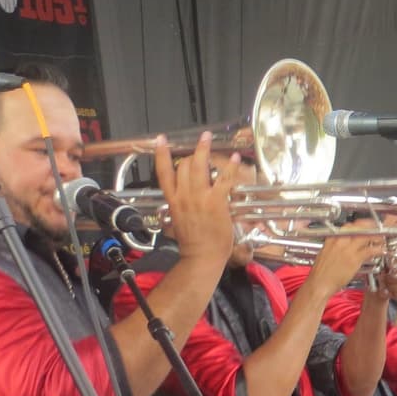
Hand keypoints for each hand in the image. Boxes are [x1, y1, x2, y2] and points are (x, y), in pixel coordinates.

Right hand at [154, 131, 234, 265]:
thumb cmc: (192, 244)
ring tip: (208, 138)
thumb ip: (180, 206)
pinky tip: (236, 158)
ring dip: (204, 150)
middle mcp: (184, 196)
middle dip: (192, 153)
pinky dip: (230, 167)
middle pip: (183, 165)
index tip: (160, 140)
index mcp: (173, 201)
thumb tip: (183, 200)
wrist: (201, 257)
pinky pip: (223, 179)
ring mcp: (200, 198)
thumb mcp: (178, 221)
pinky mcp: (216, 202)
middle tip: (200, 141)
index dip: (161, 154)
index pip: (163, 173)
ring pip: (199, 166)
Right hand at [311, 225, 385, 295]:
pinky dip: (378, 250)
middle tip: (377, 230)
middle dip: (370, 227)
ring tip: (381, 240)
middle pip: (359, 227)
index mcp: (331, 238)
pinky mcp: (354, 259)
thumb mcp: (326, 253)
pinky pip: (370, 250)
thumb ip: (336, 246)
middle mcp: (340, 240)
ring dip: (377, 237)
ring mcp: (347, 249)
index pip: (349, 225)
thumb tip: (346, 244)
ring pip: (366, 236)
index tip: (366, 226)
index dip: (360, 225)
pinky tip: (381, 251)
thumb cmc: (322, 272)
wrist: (319, 283)